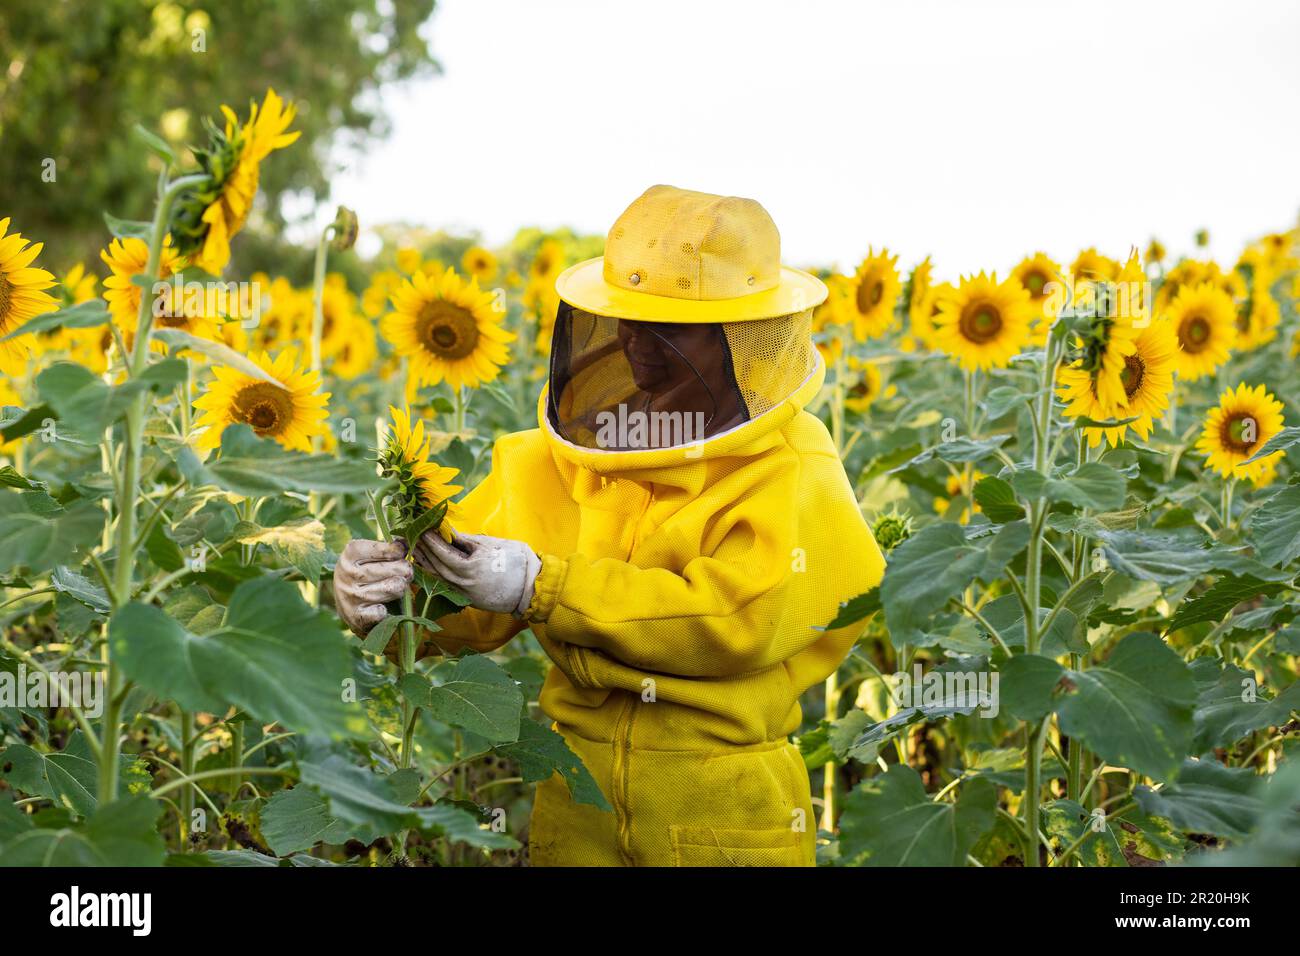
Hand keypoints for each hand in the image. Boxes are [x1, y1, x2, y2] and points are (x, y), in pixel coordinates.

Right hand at [334, 539, 413, 636]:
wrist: (346, 603)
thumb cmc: (366, 572)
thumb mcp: (371, 555)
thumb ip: (390, 547)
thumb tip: (406, 544)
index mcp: (351, 553)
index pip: (388, 549)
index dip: (399, 553)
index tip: (399, 554)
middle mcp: (347, 573)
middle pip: (397, 569)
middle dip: (405, 572)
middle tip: (402, 574)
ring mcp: (350, 596)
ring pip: (394, 589)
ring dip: (398, 591)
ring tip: (391, 589)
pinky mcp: (355, 617)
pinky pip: (382, 612)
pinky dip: (384, 611)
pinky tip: (379, 607)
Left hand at [413, 531, 540, 615]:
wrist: (532, 588)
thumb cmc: (516, 561)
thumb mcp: (492, 545)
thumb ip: (468, 541)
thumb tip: (449, 531)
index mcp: (471, 568)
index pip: (444, 553)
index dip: (431, 541)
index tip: (420, 529)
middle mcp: (465, 583)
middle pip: (437, 567)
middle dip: (423, 552)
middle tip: (409, 539)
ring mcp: (466, 594)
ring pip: (439, 579)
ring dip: (425, 565)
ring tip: (414, 552)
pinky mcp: (469, 600)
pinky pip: (446, 587)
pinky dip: (435, 577)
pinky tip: (428, 570)